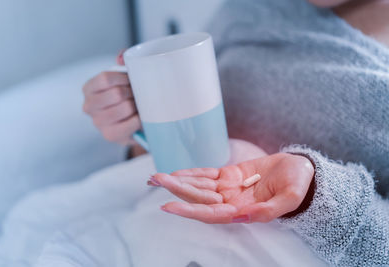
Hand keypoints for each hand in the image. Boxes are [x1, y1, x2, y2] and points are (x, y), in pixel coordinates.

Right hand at [82, 50, 140, 144]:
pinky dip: (140, 119)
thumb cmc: (127, 96)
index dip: (123, 78)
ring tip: (139, 105)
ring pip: (125, 108)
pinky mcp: (110, 135)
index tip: (132, 80)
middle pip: (117, 93)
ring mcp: (98, 122)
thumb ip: (123, 60)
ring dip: (137, 105)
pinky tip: (140, 117)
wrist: (132, 123)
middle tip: (137, 94)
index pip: (105, 78)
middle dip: (132, 92)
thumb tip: (120, 58)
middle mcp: (89, 106)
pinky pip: (132, 123)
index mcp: (89, 88)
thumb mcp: (124, 75)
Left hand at [152, 150, 313, 223]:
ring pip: (199, 186)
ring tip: (157, 176)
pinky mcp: (230, 175)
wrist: (301, 169)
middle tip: (155, 180)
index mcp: (243, 211)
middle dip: (176, 190)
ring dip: (179, 181)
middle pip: (198, 198)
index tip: (168, 206)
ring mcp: (229, 188)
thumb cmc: (298, 184)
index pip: (210, 214)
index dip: (189, 211)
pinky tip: (177, 172)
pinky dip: (192, 173)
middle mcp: (231, 202)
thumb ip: (268, 210)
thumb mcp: (290, 198)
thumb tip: (243, 216)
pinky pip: (207, 174)